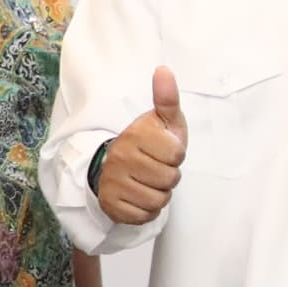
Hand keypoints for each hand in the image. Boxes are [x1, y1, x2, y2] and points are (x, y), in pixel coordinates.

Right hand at [95, 67, 188, 227]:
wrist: (116, 166)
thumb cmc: (149, 142)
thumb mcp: (162, 120)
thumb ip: (167, 98)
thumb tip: (164, 70)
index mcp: (135, 135)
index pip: (177, 154)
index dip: (176, 155)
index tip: (164, 150)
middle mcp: (120, 158)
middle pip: (171, 180)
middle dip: (170, 176)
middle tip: (155, 168)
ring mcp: (112, 183)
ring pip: (159, 200)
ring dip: (160, 194)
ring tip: (148, 182)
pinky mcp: (110, 205)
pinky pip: (145, 216)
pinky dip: (148, 210)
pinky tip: (139, 196)